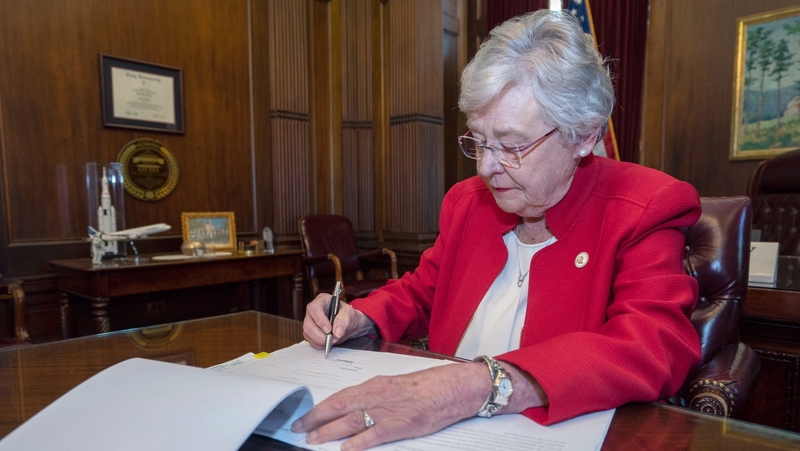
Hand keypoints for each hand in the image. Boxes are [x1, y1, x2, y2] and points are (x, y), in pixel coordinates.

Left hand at [291, 362, 488, 450]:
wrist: (449, 388)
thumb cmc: (425, 387)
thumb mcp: (393, 386)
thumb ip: (374, 396)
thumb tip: (354, 407)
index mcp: (374, 385)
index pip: (340, 396)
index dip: (320, 407)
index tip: (306, 415)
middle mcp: (375, 396)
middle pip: (338, 408)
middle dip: (316, 419)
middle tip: (299, 428)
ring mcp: (386, 411)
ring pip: (350, 421)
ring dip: (328, 431)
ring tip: (313, 439)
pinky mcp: (399, 426)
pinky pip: (373, 435)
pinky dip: (357, 442)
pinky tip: (345, 449)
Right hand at [302, 292, 374, 349]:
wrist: (349, 324)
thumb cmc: (348, 315)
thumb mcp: (350, 314)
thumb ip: (344, 321)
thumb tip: (336, 332)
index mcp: (322, 300)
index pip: (314, 308)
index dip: (320, 320)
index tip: (329, 330)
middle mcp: (313, 310)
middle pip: (308, 323)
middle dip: (320, 335)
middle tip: (332, 339)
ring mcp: (310, 321)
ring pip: (307, 333)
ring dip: (320, 340)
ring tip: (332, 340)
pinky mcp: (310, 331)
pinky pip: (310, 340)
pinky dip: (319, 344)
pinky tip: (327, 342)